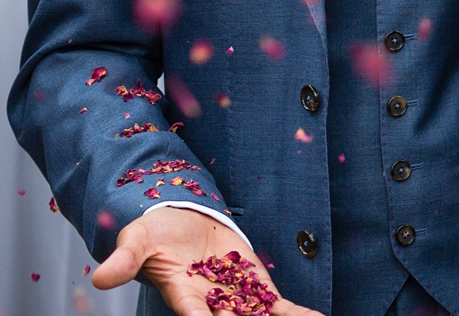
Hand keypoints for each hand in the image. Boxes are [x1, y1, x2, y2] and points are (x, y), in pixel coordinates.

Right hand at [95, 210, 321, 314]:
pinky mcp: (253, 284)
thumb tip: (98, 278)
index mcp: (181, 294)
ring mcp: (234, 294)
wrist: (180, 221)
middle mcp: (210, 301)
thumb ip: (124, 260)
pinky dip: (293, 313)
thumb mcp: (136, 241)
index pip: (193, 313)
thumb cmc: (154, 233)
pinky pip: (274, 304)